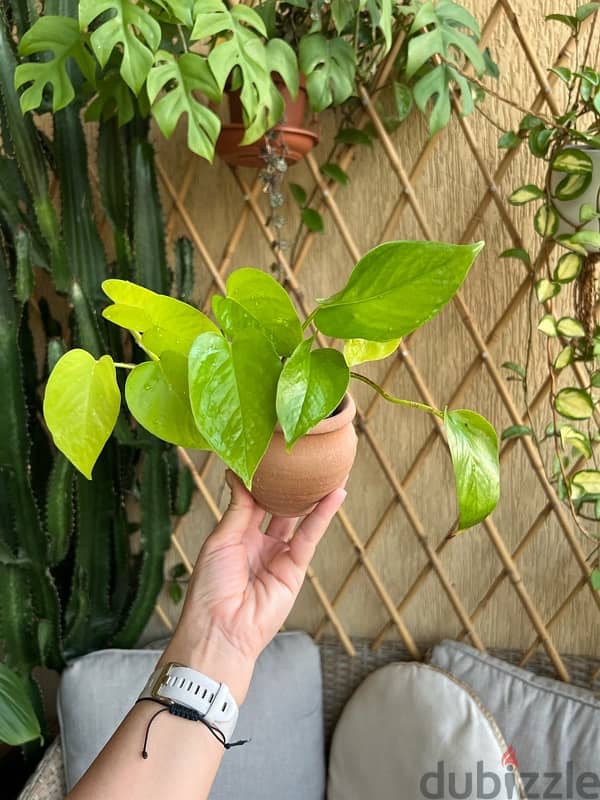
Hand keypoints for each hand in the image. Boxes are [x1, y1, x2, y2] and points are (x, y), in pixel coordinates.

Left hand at [161, 471, 346, 703]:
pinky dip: (323, 514)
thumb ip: (238, 509)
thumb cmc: (210, 588)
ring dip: (311, 495)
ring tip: (327, 467)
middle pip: (277, 507)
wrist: (221, 630)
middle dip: (289, 484)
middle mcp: (258, 543)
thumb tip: (237, 474)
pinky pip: (310, 536)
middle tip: (301, 455)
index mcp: (235, 536)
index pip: (251, 500)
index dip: (260, 479)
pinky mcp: (295, 568)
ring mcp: (278, 555)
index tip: (268, 453)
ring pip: (297, 518)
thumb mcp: (221, 540)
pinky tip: (335, 493)